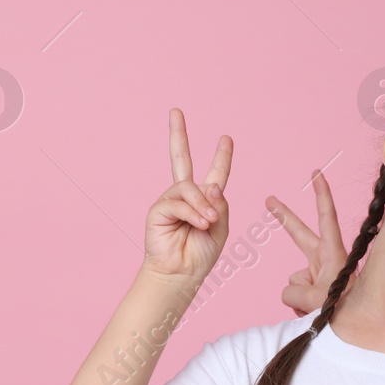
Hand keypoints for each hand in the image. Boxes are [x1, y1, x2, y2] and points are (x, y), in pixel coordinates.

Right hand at [142, 108, 230, 282]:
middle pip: (180, 159)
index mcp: (205, 199)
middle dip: (178, 135)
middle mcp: (186, 195)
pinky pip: (179, 202)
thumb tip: (210, 184)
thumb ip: (219, 203)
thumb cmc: (201, 253)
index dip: (221, 156)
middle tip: (175, 111)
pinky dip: (192, 213)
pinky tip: (199, 225)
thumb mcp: (220, 226)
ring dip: (203, 206)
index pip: (215, 173)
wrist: (182, 273)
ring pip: (190, 188)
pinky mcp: (158, 209)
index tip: (226, 138)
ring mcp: (170, 200)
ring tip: (208, 223)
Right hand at [266, 170, 348, 316]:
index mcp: (332, 252)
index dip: (321, 194)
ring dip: (300, 297)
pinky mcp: (310, 288)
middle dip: (284, 217)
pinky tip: (311, 311)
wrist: (352, 326)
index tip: (317, 174)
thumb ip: (294, 291)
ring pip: (292, 281)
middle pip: (299, 234)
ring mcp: (316, 273)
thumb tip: (289, 290)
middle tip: (270, 199)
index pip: (326, 217)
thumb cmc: (343, 309)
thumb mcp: (317, 299)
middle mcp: (323, 259)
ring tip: (318, 305)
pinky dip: (299, 304)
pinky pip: (292, 294)